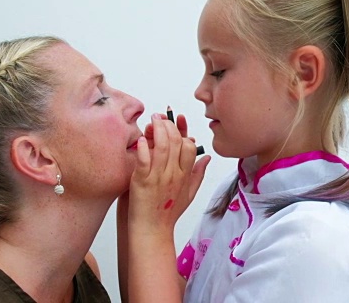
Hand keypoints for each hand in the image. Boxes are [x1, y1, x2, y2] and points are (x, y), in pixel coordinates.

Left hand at [129, 113, 209, 237]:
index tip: (176, 120)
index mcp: (185, 175)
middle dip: (168, 125)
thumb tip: (207, 158)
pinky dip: (143, 148)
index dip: (182, 130)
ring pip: (162, 147)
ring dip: (156, 130)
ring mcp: (158, 177)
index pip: (189, 146)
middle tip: (159, 117)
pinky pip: (144, 160)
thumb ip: (198, 174)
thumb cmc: (168, 213)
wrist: (152, 230)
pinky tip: (141, 139)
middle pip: (176, 142)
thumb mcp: (189, 193)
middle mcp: (174, 174)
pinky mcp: (142, 181)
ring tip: (151, 121)